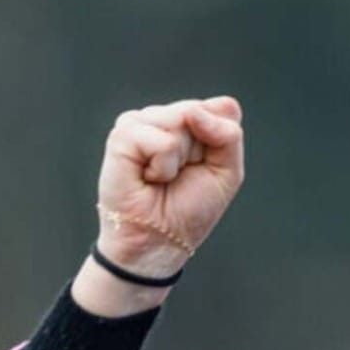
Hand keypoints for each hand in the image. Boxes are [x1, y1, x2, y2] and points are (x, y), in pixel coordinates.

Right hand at [95, 96, 243, 277]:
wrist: (160, 241)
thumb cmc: (190, 209)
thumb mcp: (228, 171)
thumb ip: (228, 133)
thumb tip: (193, 111)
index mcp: (189, 121)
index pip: (221, 109)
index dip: (220, 142)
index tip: (204, 167)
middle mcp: (163, 117)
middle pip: (199, 111)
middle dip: (199, 151)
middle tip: (181, 175)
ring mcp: (140, 123)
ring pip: (180, 120)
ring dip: (180, 159)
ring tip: (162, 177)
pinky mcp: (122, 136)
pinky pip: (162, 140)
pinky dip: (163, 166)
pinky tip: (148, 177)